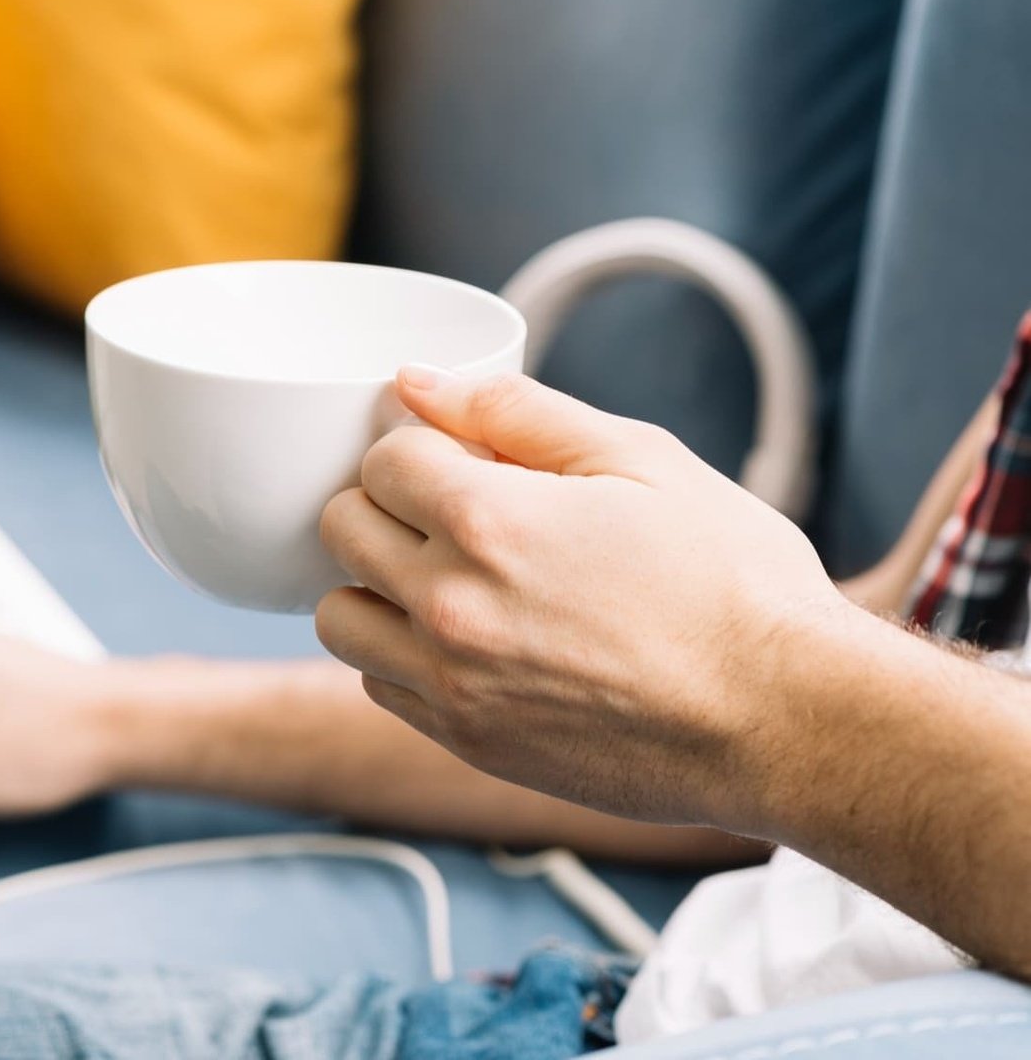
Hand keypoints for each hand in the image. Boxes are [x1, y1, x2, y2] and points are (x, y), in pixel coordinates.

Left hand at [316, 368, 850, 830]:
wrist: (784, 719)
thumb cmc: (731, 581)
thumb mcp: (640, 459)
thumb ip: (515, 411)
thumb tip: (415, 382)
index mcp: (488, 522)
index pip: (381, 460)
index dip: (422, 448)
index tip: (464, 461)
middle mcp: (449, 606)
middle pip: (341, 529)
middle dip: (386, 505)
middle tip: (452, 511)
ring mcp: (450, 683)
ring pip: (341, 618)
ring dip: (376, 587)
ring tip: (447, 578)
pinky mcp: (466, 742)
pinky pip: (379, 686)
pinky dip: (402, 657)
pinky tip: (467, 641)